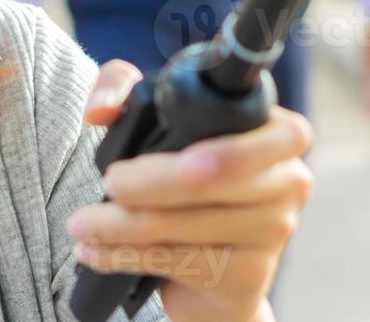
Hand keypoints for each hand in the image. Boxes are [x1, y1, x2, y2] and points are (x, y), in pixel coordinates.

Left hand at [67, 60, 313, 321]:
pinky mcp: (247, 279)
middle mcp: (289, 182)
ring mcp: (273, 233)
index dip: (228, 154)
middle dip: (147, 186)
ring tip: (80, 224)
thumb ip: (123, 89)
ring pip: (183, 226)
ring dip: (119, 226)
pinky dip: (122, 256)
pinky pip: (175, 263)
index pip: (270, 135)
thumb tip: (99, 110)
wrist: (209, 263)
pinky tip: (93, 251)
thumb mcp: (152, 117)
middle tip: (107, 183)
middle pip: (210, 184)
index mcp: (278, 133)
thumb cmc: (182, 173)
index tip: (182, 163)